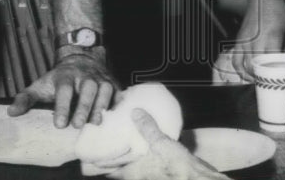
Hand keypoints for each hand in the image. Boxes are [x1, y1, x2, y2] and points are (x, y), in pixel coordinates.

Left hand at [9, 51, 118, 127]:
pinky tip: (114, 115)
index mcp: (66, 76)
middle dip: (84, 106)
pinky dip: (117, 103)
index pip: (64, 90)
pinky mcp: (113, 83)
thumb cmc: (59, 78)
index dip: (62, 106)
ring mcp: (101, 78)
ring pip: (105, 89)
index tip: (59, 124)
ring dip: (101, 105)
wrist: (82, 57)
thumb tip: (11, 112)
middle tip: (78, 125)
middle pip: (87, 88)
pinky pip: (118, 92)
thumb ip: (26, 98)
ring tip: (96, 122)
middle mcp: (85, 76)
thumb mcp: (41, 84)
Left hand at [99, 109, 227, 179]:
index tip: (88, 153)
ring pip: (128, 168)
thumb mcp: (161, 143)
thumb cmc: (177, 167)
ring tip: (119, 143)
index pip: (106, 169)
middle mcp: (135, 176)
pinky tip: (141, 146)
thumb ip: (147, 127)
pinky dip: (137, 157)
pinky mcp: (156, 173)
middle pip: (115, 171)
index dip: (95, 162)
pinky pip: (141, 165)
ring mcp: (146, 176)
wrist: (196, 179)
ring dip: (122, 159)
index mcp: (131, 171)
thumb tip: (135, 112)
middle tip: (101, 145)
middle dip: (107, 160)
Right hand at [230, 0, 284, 81]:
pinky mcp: (239, 41)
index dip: (275, 76)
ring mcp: (245, 41)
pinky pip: (235, 60)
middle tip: (271, 84)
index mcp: (272, 37)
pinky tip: (246, 75)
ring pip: (245, 67)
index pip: (272, 63)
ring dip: (252, 77)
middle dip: (264, 79)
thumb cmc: (279, 15)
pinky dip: (239, 70)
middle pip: (257, 68)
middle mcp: (256, 40)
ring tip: (260, 81)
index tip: (281, 82)